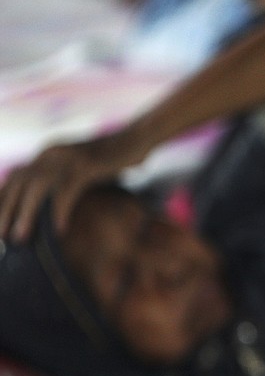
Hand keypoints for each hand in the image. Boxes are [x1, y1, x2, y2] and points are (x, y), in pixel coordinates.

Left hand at [0, 130, 145, 241]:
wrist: (139, 138)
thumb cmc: (114, 158)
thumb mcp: (82, 167)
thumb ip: (65, 179)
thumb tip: (52, 205)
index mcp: (47, 153)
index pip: (16, 177)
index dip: (4, 199)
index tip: (0, 223)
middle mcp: (52, 152)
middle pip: (20, 182)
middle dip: (7, 209)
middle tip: (0, 236)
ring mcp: (69, 157)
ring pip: (38, 187)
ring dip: (26, 214)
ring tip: (20, 237)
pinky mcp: (87, 164)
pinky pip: (67, 190)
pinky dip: (60, 210)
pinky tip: (58, 229)